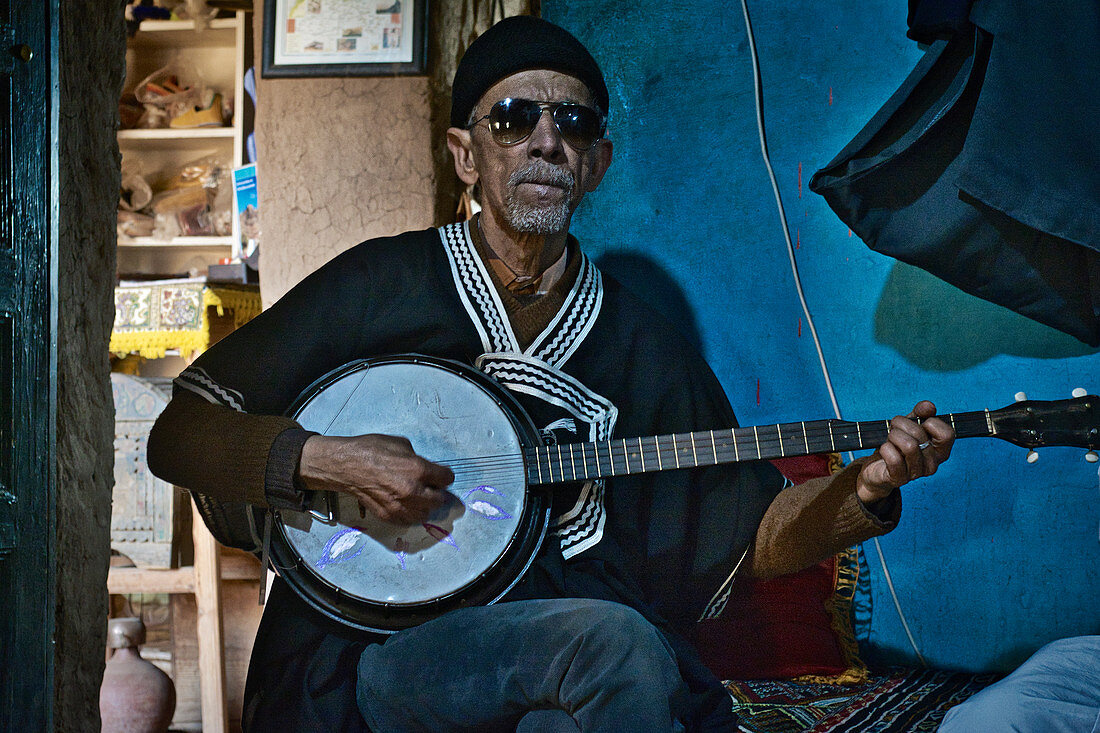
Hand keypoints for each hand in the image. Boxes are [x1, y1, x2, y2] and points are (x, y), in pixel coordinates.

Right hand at [297, 434, 453, 523]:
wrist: (346, 466)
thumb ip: (417, 458)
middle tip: (431, 487)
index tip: (441, 475)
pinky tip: (407, 505)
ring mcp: (400, 506)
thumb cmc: (370, 450)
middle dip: (437, 492)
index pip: (447, 478)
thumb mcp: (401, 444)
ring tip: (419, 498)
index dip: (444, 475)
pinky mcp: (389, 516)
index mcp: (418, 470)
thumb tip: (424, 467)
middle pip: (440, 500)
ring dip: (425, 506)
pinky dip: (411, 514)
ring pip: (426, 514)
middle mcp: (412, 491)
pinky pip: (409, 521)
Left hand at [855, 401, 953, 503]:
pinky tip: (884, 449)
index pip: (947, 434)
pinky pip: (894, 459)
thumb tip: (929, 406)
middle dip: (901, 424)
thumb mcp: (908, 426)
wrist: (877, 468)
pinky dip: (885, 448)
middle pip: (920, 435)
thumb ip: (920, 414)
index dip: (929, 422)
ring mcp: (916, 474)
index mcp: (940, 451)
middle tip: (893, 428)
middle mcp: (932, 465)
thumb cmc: (896, 446)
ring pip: (908, 445)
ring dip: (893, 436)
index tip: (917, 423)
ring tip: (889, 439)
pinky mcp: (899, 479)